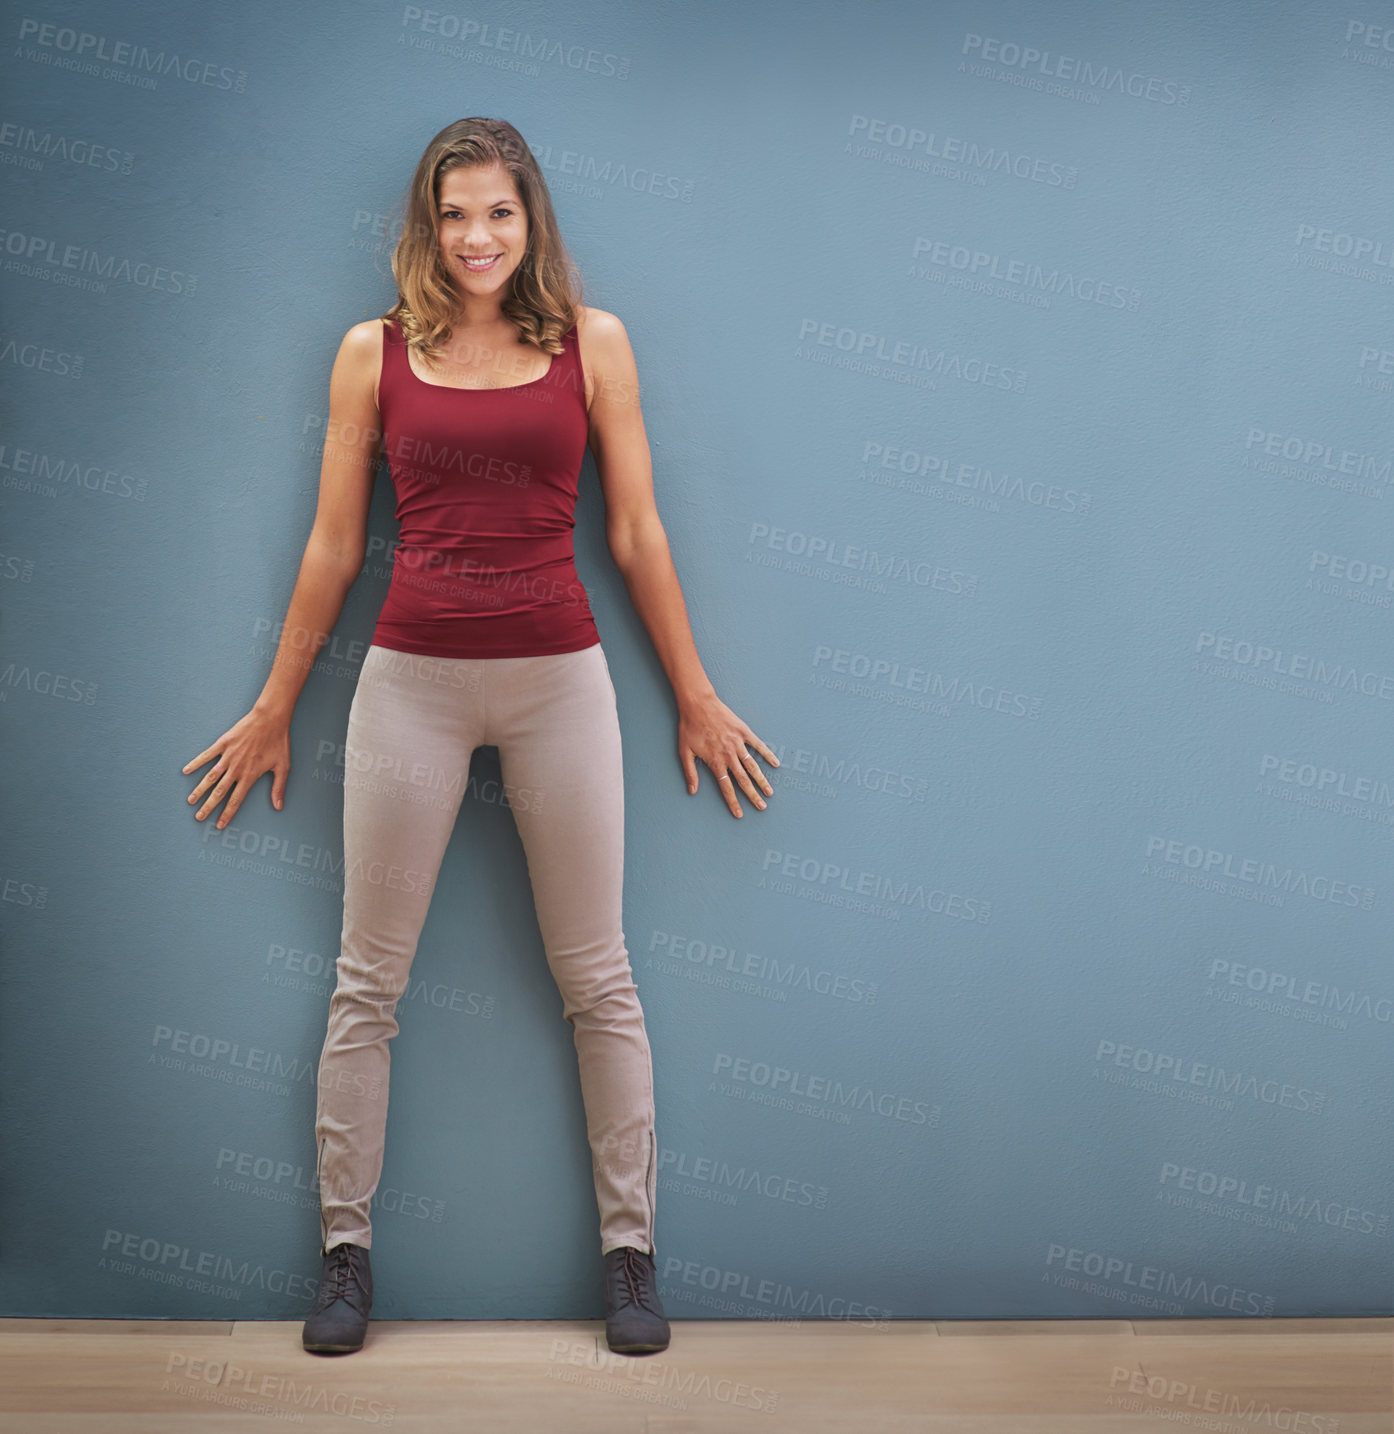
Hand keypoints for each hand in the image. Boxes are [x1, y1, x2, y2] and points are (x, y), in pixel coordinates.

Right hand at [182, 706, 291, 829]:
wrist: (271, 719)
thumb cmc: (278, 742)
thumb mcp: (283, 767)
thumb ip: (278, 788)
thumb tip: (279, 806)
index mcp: (250, 776)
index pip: (236, 800)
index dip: (227, 814)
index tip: (220, 825)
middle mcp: (236, 769)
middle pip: (219, 792)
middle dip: (208, 807)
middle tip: (199, 818)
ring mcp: (228, 756)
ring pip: (210, 777)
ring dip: (199, 790)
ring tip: (191, 801)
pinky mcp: (223, 744)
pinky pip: (206, 755)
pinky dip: (196, 763)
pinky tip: (186, 771)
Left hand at [677, 690, 777, 817]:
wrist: (697, 703)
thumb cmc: (689, 727)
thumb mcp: (684, 752)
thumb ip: (690, 773)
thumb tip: (692, 791)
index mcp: (715, 762)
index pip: (726, 787)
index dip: (733, 802)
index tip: (740, 814)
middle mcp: (729, 755)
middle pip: (743, 780)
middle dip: (753, 796)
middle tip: (762, 807)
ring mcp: (738, 743)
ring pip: (753, 766)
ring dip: (762, 781)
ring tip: (769, 792)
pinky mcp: (743, 731)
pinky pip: (758, 745)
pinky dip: (767, 754)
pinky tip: (775, 764)